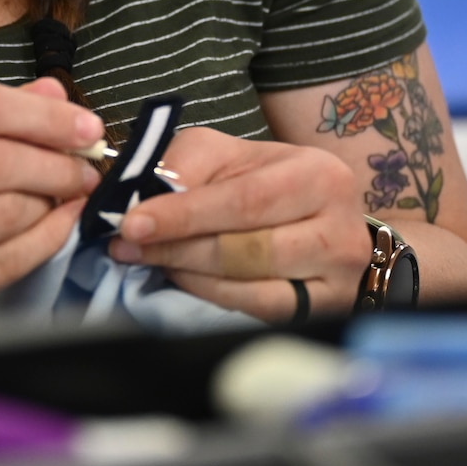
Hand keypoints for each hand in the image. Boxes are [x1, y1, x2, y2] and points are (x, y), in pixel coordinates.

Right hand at [0, 78, 99, 369]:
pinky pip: (7, 262)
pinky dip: (47, 239)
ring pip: (8, 211)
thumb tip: (53, 94)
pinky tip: (59, 224)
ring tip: (67, 195)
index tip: (84, 124)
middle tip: (86, 165)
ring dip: (54, 200)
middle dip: (57, 160)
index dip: (42, 114)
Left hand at [107, 127, 367, 319]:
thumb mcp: (228, 155)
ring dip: (187, 272)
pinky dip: (211, 294)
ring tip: (147, 259)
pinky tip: (183, 278)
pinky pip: (257, 310)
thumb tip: (144, 196)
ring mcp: (339, 277)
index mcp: (319, 176)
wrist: (319, 217)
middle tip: (126, 245)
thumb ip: (188, 164)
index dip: (184, 215)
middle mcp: (340, 228)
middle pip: (245, 247)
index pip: (243, 201)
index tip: (132, 223)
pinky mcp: (326, 309)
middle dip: (176, 247)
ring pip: (248, 283)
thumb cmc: (265, 181)